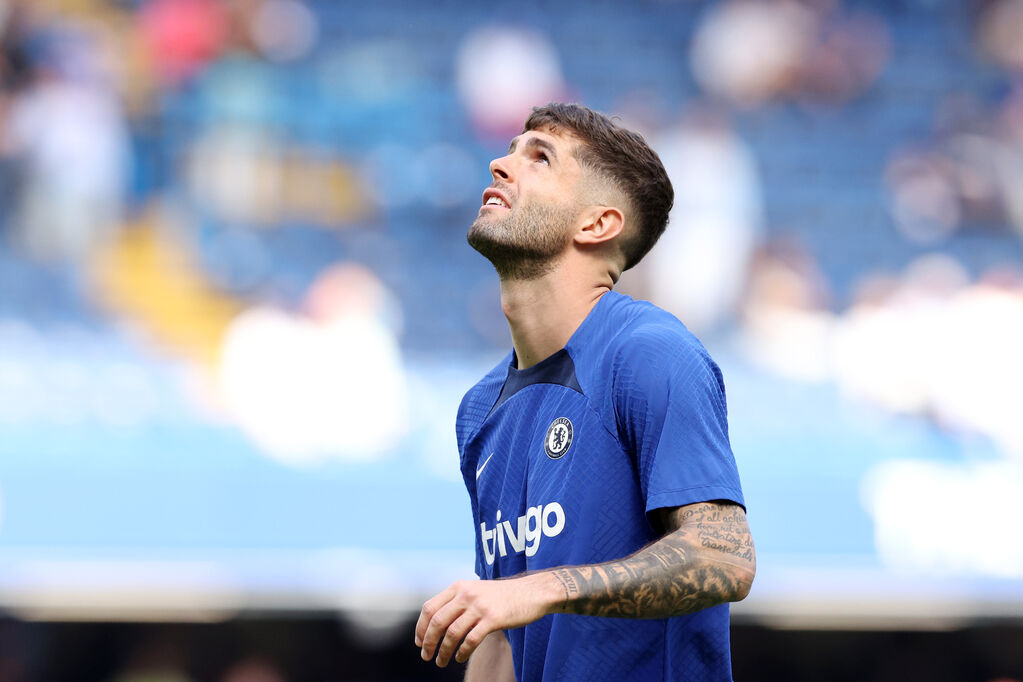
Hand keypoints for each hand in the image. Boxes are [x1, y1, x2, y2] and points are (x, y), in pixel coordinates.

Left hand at [414, 574, 558, 666]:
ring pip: (452, 633)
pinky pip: (470, 640)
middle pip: (437, 622)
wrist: (531, 593)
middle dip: (428, 642)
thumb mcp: (476, 590)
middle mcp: (466, 594)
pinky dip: (461, 652)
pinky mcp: (493, 619)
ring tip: (441, 661)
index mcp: (458, 587)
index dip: (421, 627)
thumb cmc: (502, 596)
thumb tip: (435, 623)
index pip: (430, 608)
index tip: (419, 641)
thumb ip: (457, 601)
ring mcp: (479, 607)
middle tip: (426, 656)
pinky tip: (459, 658)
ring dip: (443, 651)